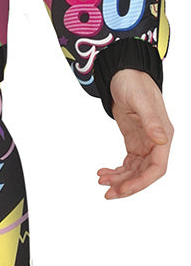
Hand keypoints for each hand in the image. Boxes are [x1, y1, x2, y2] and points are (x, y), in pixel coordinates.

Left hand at [97, 68, 173, 197]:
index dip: (141, 181)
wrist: (123, 73)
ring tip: (101, 180)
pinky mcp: (134, 142)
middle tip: (107, 193)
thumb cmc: (134, 82)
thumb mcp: (140, 100)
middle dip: (128, 185)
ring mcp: (145, 143)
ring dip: (119, 179)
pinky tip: (103, 172)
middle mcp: (156, 142)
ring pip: (135, 171)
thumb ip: (151, 120)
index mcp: (163, 135)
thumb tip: (161, 140)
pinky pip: (128, 164)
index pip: (157, 167)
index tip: (123, 189)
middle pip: (145, 173)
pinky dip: (116, 171)